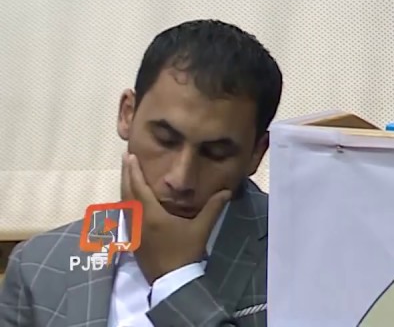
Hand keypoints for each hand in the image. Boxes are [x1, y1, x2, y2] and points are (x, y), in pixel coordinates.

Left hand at [120, 153, 229, 283]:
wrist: (171, 280)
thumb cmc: (185, 252)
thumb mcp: (201, 229)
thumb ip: (213, 208)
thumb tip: (227, 191)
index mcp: (152, 214)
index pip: (139, 187)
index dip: (134, 171)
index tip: (130, 155)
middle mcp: (138, 219)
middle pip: (127, 192)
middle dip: (126, 174)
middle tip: (126, 158)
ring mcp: (134, 230)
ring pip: (124, 203)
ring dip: (125, 186)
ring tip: (128, 174)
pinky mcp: (134, 238)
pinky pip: (126, 213)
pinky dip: (126, 200)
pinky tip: (131, 198)